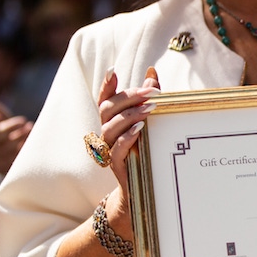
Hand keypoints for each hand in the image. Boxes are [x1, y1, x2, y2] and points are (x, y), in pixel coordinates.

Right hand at [0, 90, 32, 175]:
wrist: (5, 151)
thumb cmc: (0, 128)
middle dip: (10, 127)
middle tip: (22, 121)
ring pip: (5, 148)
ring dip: (19, 137)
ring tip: (28, 128)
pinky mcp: (4, 165)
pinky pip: (14, 158)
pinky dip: (23, 148)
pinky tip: (29, 140)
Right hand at [97, 65, 159, 190]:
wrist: (143, 185)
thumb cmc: (145, 147)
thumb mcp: (148, 120)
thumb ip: (148, 97)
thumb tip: (151, 72)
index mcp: (112, 119)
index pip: (104, 98)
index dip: (106, 85)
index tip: (112, 70)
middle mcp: (107, 131)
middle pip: (108, 108)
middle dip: (129, 97)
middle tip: (151, 92)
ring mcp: (109, 148)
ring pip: (110, 127)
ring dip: (130, 115)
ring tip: (150, 109)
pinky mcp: (117, 164)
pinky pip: (117, 149)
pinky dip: (127, 137)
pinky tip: (140, 129)